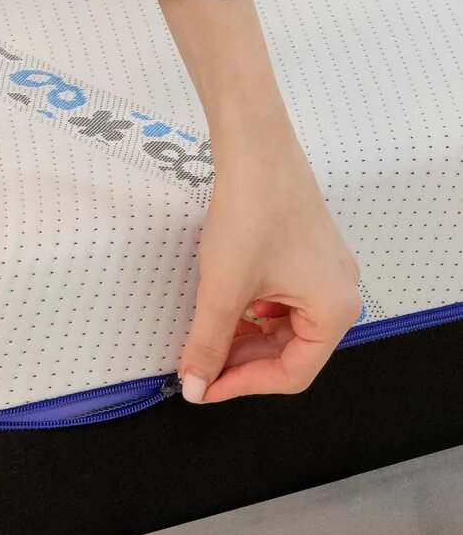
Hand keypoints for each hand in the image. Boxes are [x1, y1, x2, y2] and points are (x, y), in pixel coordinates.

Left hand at [154, 0, 360, 402]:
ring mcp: (325, 273)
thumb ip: (208, 344)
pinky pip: (282, 299)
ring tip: (205, 334)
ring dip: (245, 337)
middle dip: (242, 361)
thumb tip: (195, 386)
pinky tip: (223, 303)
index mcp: (334, 310)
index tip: (204, 387)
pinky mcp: (306, 254)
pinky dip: (252, 310)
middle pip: (290, 352)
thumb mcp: (224, 289)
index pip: (292, 374)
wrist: (255, 148)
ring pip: (282, 327)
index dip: (243, 385)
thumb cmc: (251, 212)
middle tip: (198, 365)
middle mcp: (340, 295)